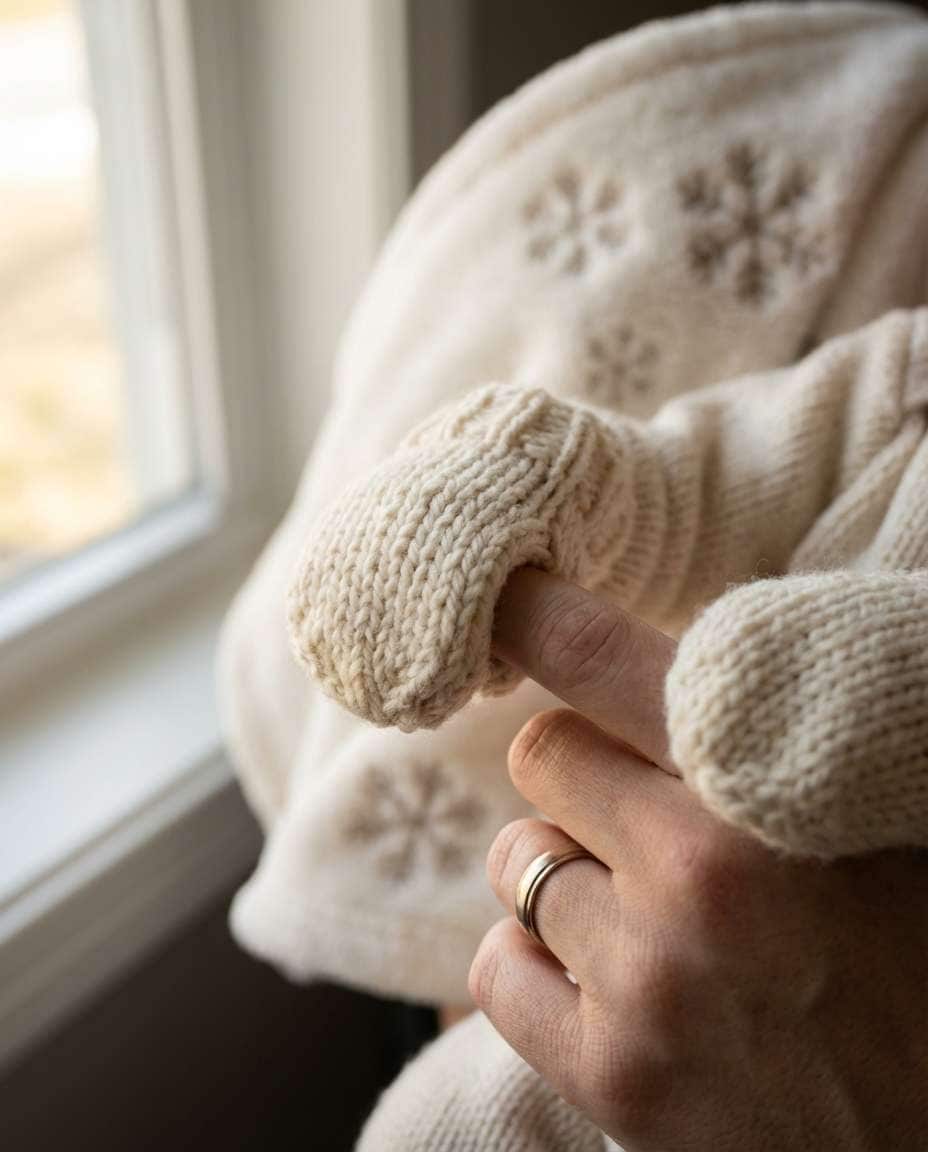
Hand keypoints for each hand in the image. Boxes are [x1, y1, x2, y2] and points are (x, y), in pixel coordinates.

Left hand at [469, 568, 927, 1150]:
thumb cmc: (920, 947)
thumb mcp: (878, 808)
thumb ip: (777, 731)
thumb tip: (684, 656)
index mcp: (768, 789)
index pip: (596, 657)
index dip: (532, 612)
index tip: (500, 593)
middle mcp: (698, 880)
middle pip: (542, 751)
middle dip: (583, 769)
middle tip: (645, 808)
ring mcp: (649, 986)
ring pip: (517, 860)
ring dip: (566, 869)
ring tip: (646, 907)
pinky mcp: (615, 1079)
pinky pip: (496, 971)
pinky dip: (536, 964)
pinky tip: (608, 978)